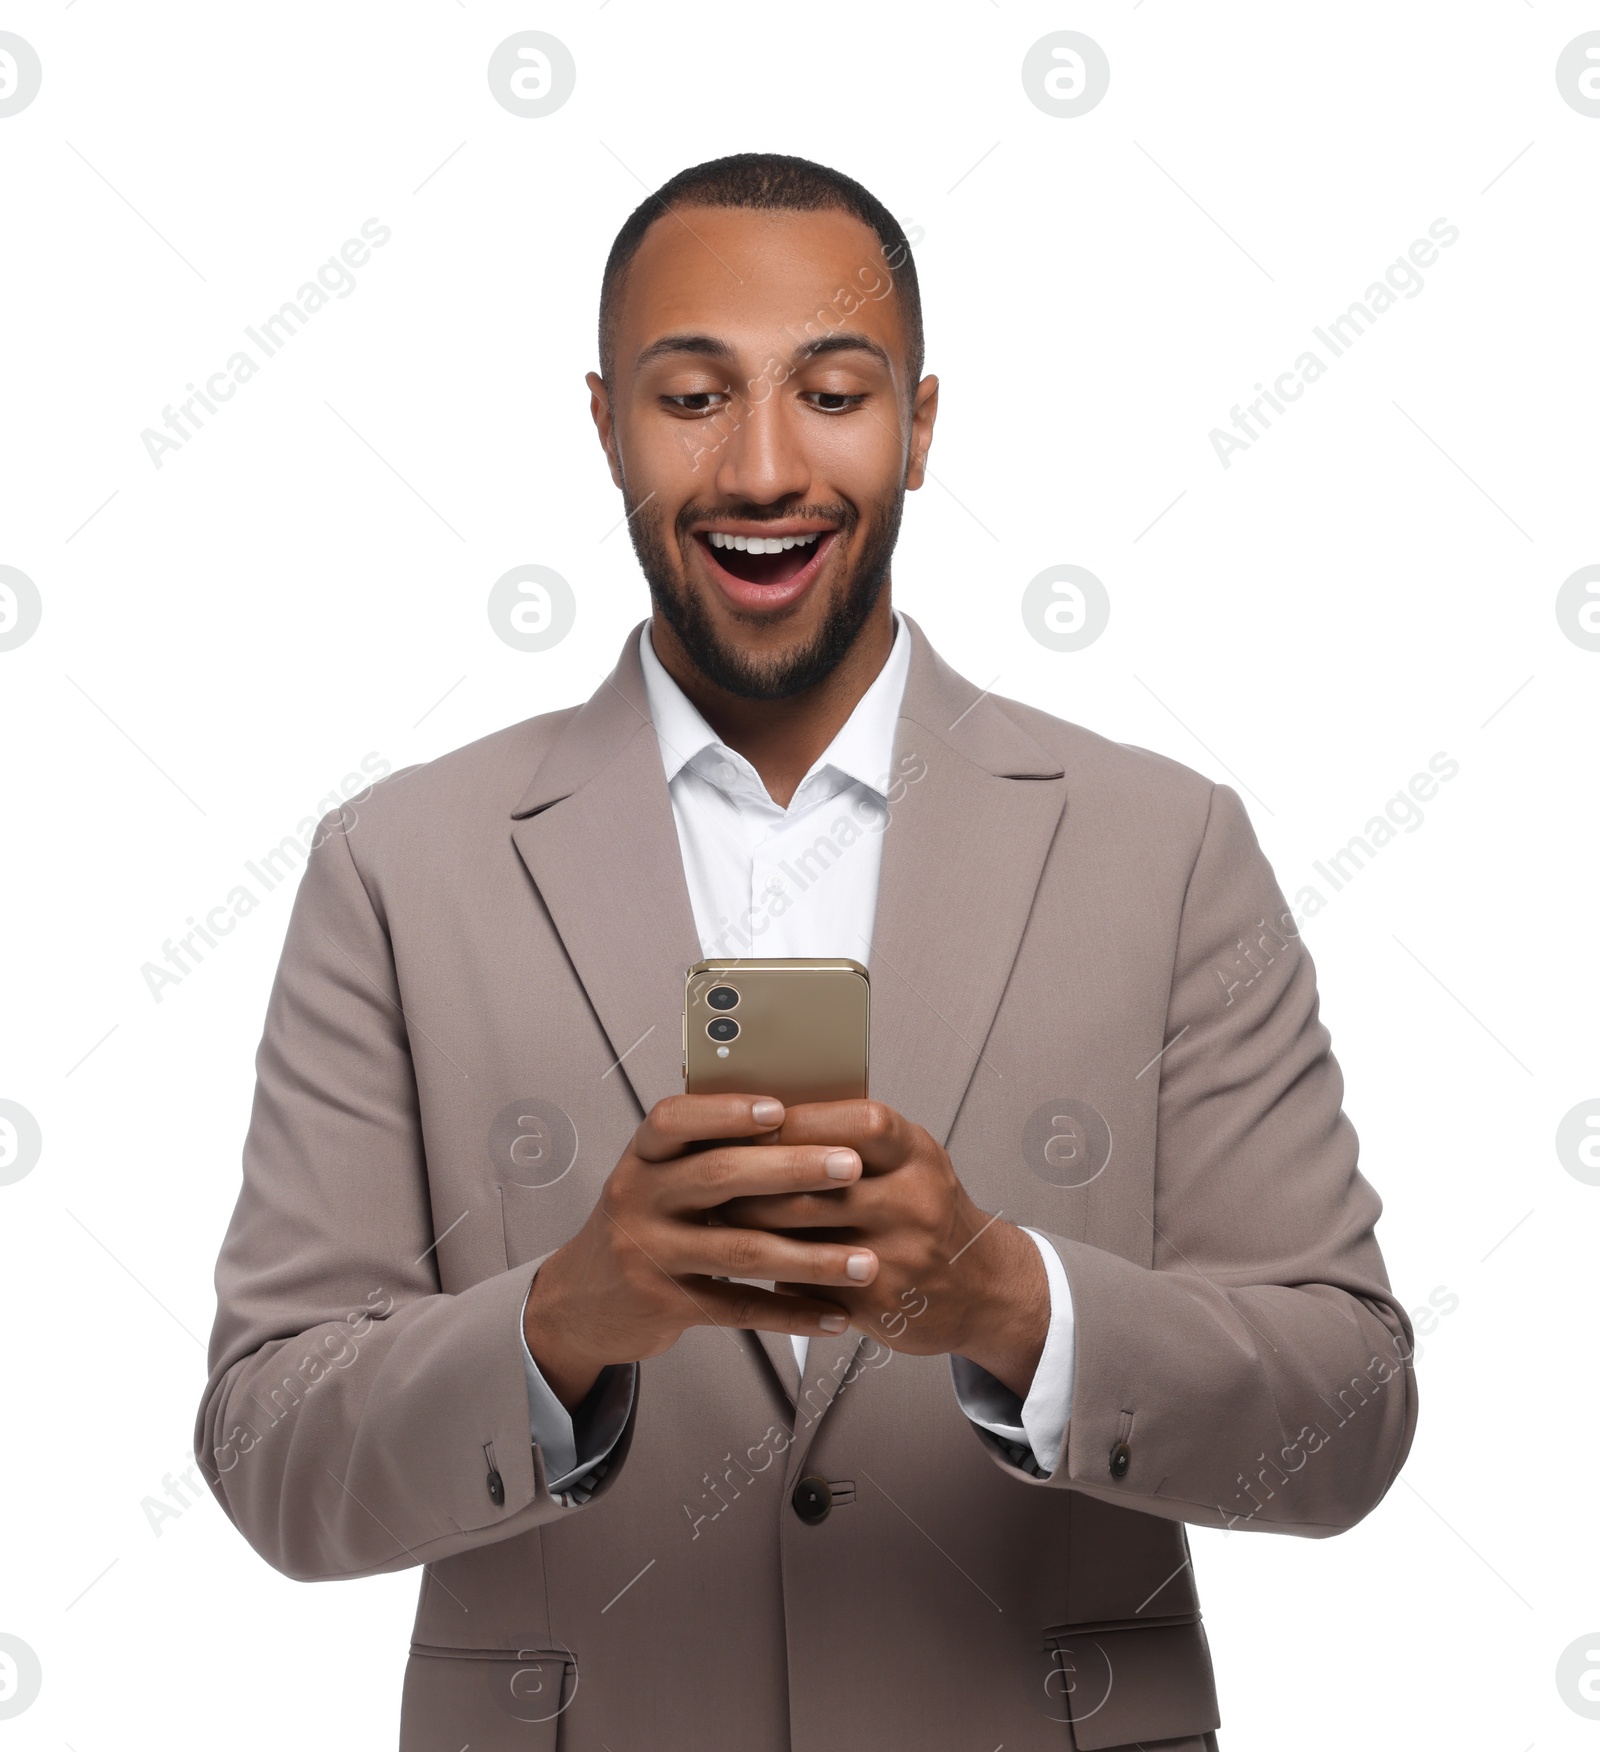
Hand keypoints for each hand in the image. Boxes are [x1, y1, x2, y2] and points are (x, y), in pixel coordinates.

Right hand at [520, 1094, 881, 1409]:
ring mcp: (650, 1254)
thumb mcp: (656, 1178)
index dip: (726, 1111)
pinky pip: (738, 1308)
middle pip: (718, 1176)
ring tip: (865, 1260)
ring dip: (811, 1257)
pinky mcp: (666, 1304)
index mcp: (642, 1158)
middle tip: (850, 1166)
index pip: (674, 1120)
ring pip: (740, 1250)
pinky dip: (792, 1312)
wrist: (582, 1301)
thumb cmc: (642, 1224)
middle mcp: (639, 1199)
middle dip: (792, 1169)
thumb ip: (706, 1151)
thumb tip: (794, 1114)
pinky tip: (833, 1313)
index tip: (780, 1109)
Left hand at [717, 1100, 1048, 1399]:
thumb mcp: (910, 1162)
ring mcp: (899, 1254)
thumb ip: (855, 1140)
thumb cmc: (929, 1212)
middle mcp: (914, 1200)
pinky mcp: (880, 1301)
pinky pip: (810, 1281)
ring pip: (804, 1234)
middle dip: (757, 1176)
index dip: (803, 1120)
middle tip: (714, 1170)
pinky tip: (748, 1258)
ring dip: (752, 1222)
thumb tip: (771, 1113)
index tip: (757, 1119)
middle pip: (818, 1181)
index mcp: (917, 1154)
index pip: (859, 1123)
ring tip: (718, 1211)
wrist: (981, 1288)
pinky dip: (774, 1267)